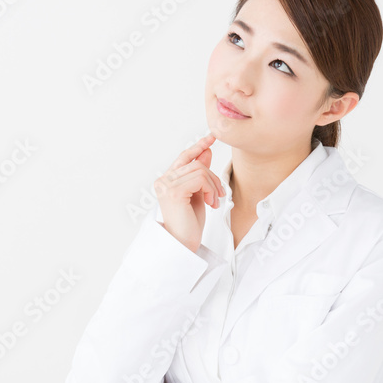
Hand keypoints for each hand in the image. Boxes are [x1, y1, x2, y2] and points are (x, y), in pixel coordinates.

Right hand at [154, 133, 225, 253]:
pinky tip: (210, 203)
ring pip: (200, 170)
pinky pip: (200, 178)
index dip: (198, 146)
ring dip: (213, 185)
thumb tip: (206, 152)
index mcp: (167, 180)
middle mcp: (163, 180)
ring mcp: (166, 185)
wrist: (184, 244)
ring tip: (214, 202)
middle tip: (219, 196)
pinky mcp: (174, 191)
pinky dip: (210, 189)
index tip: (211, 138)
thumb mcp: (198, 194)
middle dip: (213, 178)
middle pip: (196, 163)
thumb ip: (200, 174)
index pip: (184, 157)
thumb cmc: (189, 224)